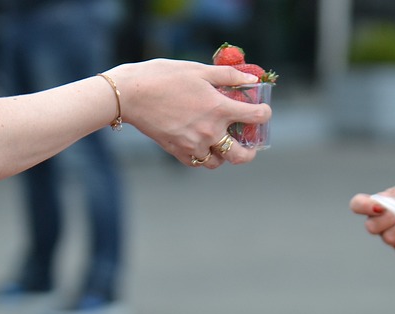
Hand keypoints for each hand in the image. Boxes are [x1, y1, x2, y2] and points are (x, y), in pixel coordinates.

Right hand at [118, 59, 271, 167]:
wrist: (131, 94)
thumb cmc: (164, 76)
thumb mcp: (199, 70)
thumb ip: (229, 75)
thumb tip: (252, 78)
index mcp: (219, 109)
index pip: (255, 117)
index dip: (264, 113)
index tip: (262, 110)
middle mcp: (210, 131)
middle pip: (241, 155)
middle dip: (250, 152)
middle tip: (250, 146)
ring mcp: (194, 145)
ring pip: (218, 162)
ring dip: (224, 155)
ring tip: (222, 144)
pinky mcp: (178, 152)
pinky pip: (198, 162)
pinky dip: (204, 157)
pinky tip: (203, 146)